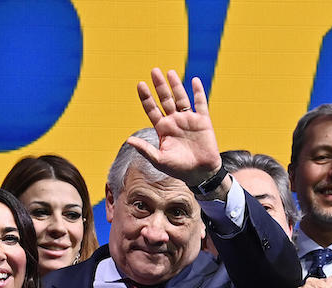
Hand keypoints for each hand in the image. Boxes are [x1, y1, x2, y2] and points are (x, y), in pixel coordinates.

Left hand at [128, 68, 221, 186]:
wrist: (200, 173)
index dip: (146, 97)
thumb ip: (145, 149)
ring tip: (169, 72)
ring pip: (181, 98)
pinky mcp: (203, 121)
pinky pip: (200, 103)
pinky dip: (198, 92)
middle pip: (165, 99)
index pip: (152, 109)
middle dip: (159, 86)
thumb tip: (128, 140)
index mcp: (163, 129)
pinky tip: (194, 81)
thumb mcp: (159, 160)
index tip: (140, 84)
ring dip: (176, 85)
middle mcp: (174, 121)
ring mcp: (188, 120)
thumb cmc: (178, 169)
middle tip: (154, 71)